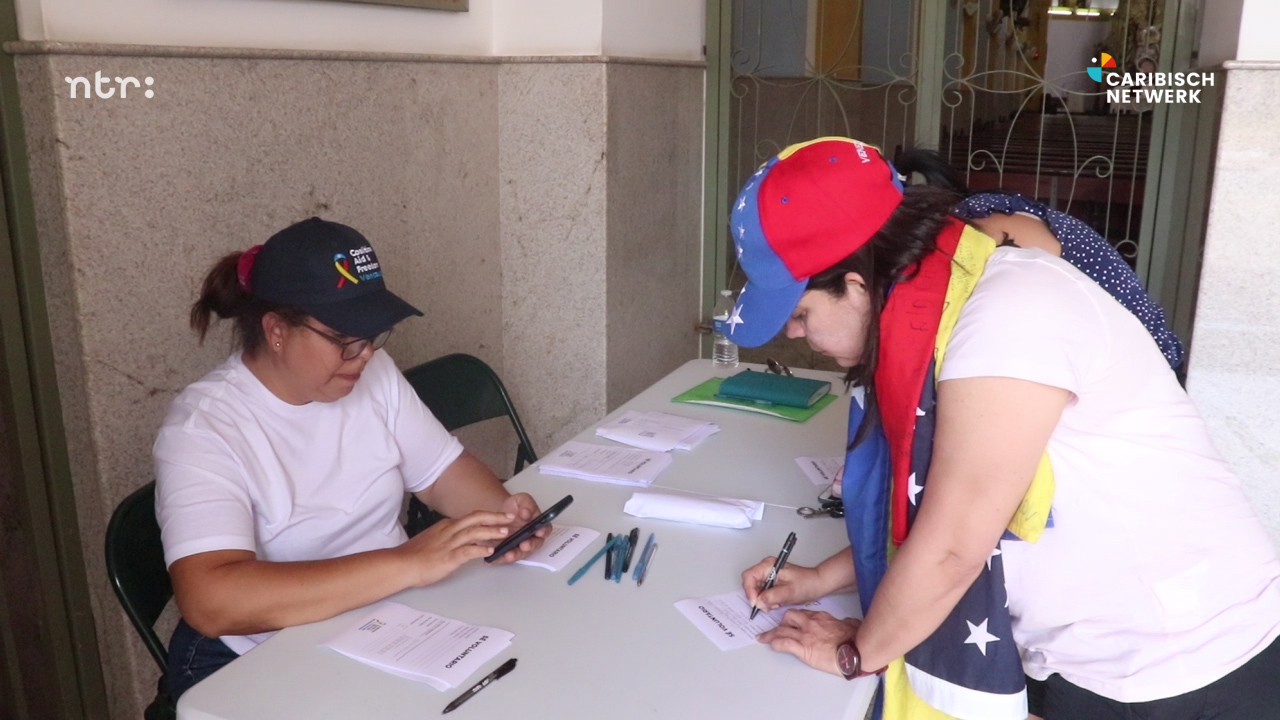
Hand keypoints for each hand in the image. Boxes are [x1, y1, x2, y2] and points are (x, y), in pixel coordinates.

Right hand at [398, 510, 512, 586]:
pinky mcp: (448, 558)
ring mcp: (449, 544)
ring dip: (491, 531)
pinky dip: (480, 550)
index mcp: (447, 526)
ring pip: (474, 532)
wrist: (401, 564)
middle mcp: (450, 531)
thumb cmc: (414, 555)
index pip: (472, 517)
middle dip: (495, 517)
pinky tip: (490, 552)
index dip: (488, 516)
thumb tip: (463, 540)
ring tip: (505, 532)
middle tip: (510, 518)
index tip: (501, 517)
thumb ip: (449, 537)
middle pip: (476, 518)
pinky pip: (467, 551)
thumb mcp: (434, 539)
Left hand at [488, 493, 547, 563]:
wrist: (499, 514)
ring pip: (520, 554)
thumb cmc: (514, 508)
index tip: (539, 531)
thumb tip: (526, 513)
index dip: (543, 531)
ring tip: (509, 554)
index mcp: (538, 525)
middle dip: (530, 546)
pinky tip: (494, 557)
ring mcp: (519, 546)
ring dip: (516, 555)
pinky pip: (504, 557)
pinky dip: (500, 558)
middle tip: (525, 545)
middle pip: (534, 545)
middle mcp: (531, 538)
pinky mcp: (507, 551)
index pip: (545, 530)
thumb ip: (526, 505)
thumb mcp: (521, 500)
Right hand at [741, 558, 827, 611]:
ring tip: (775, 604)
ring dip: (762, 599)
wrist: (817, 584)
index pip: (749, 576)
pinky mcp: (771, 582)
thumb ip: (772, 597)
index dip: (749, 590)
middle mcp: (766, 568)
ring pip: (755, 589)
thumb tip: (758, 602)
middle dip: (756, 596)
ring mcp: (768, 575)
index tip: (756, 603)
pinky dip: (767, 600)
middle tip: (766, 606)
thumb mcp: (789, 592)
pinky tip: (777, 603)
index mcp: (768, 565)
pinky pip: (762, 592)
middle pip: (750, 583)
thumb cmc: (807, 584)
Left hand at [757, 611, 859, 675]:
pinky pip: (783, 643)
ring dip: (771, 634)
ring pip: (781, 630)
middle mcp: (810, 623)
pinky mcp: (803, 648)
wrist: (854, 651)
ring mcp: (805, 635)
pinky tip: (769, 645)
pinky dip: (774, 643)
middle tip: (778, 629)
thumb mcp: (851, 625)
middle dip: (781, 623)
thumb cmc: (855, 639)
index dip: (795, 618)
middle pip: (788, 617)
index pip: (803, 614)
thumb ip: (845, 623)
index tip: (792, 622)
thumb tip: (847, 624)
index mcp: (821, 618)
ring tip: (763, 637)